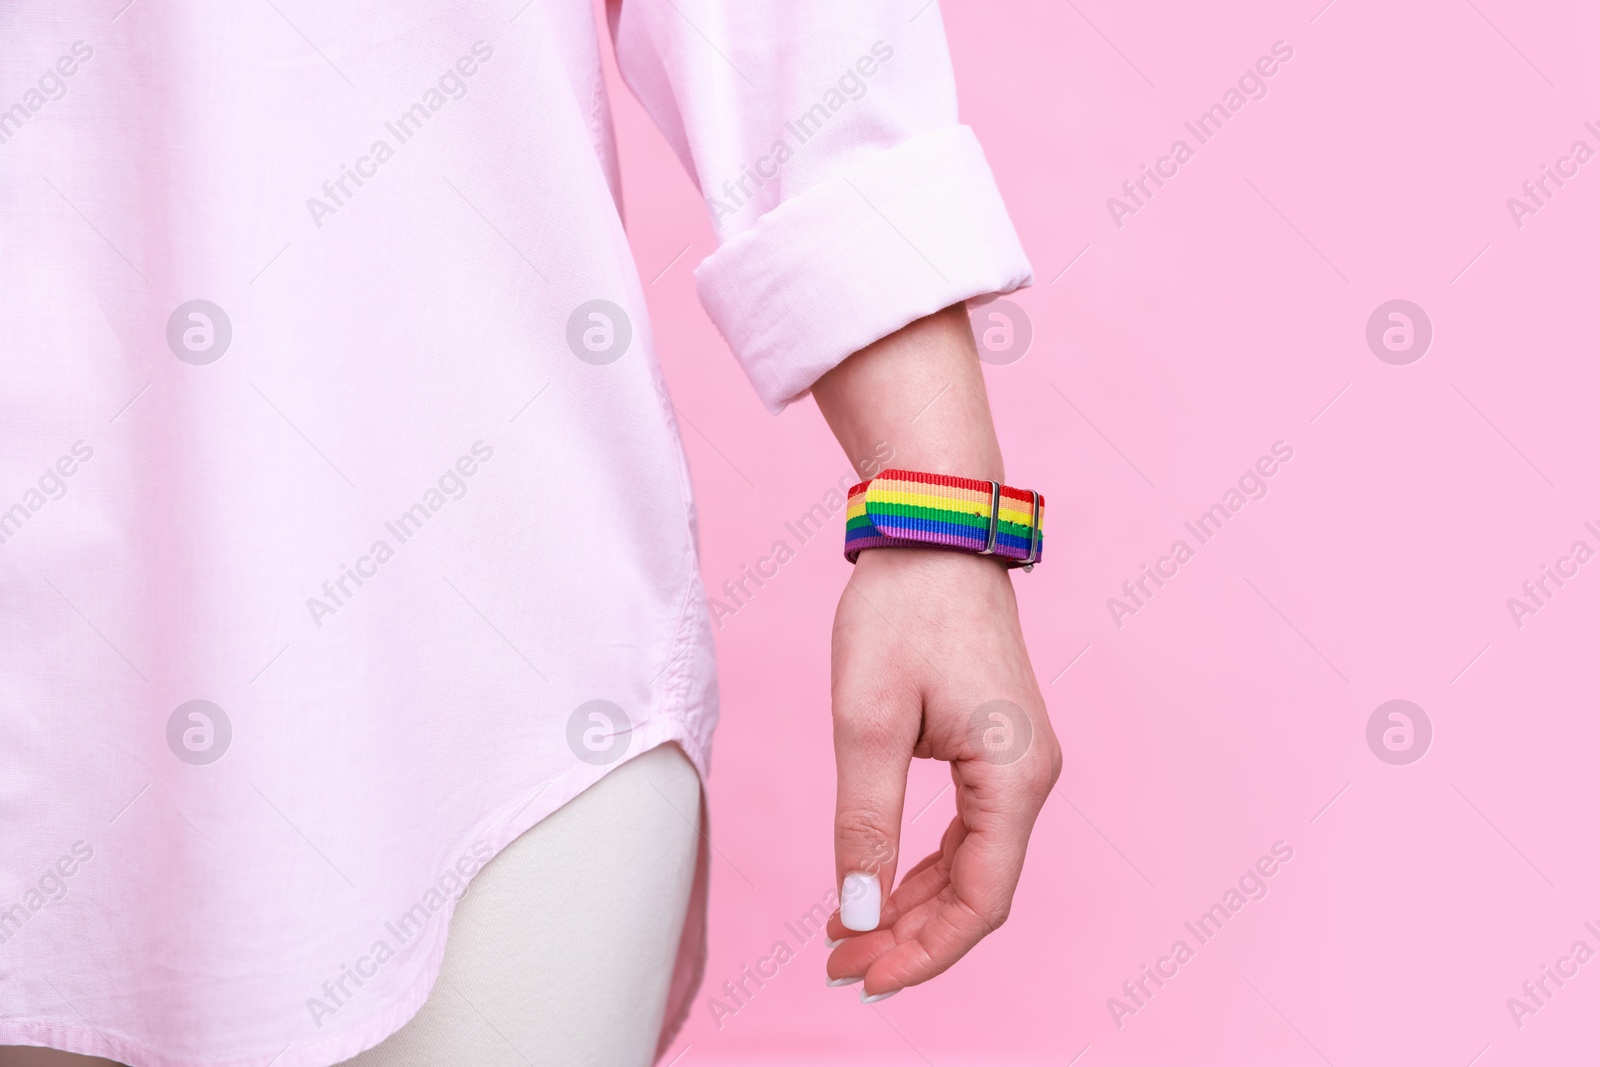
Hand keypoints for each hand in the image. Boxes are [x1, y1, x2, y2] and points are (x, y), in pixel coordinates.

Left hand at [823, 545, 1059, 1000]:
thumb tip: (858, 913)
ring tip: (846, 935)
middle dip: (910, 937)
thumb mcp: (867, 721)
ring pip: (971, 866)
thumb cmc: (901, 611)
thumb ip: (864, 822)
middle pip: (979, 892)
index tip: (864, 976)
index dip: (924, 952)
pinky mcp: (995, 748)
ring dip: (912, 906)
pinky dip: (921, 866)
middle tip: (839, 963)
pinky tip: (875, 887)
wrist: (933, 530)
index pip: (981, 900)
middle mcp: (1031, 777)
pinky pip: (966, 831)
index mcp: (1015, 776)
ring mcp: (1017, 764)